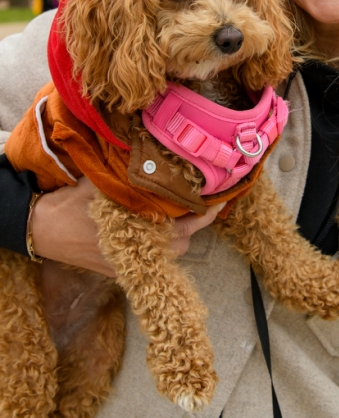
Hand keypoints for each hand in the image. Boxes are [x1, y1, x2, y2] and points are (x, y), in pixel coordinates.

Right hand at [32, 176, 222, 276]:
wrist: (40, 230)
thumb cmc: (70, 205)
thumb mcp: (102, 181)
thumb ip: (130, 171)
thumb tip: (154, 149)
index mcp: (139, 232)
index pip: (185, 225)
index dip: (204, 212)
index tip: (219, 199)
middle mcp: (139, 254)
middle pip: (183, 242)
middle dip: (195, 222)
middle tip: (205, 200)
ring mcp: (130, 264)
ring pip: (169, 252)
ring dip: (179, 232)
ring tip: (185, 209)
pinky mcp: (120, 268)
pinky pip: (152, 258)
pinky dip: (162, 242)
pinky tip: (161, 223)